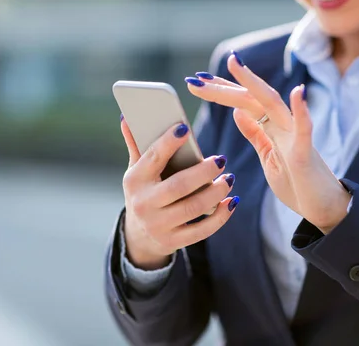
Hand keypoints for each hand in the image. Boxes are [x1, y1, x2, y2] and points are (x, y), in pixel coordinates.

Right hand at [119, 117, 238, 269]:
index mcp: (134, 180)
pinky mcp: (173, 241)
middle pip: (178, 186)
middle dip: (203, 172)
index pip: (152, 158)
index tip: (185, 128)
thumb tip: (127, 117)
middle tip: (221, 160)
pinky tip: (231, 202)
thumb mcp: (136, 170)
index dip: (168, 143)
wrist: (139, 235)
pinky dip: (221, 216)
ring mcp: (158, 225)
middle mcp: (143, 204)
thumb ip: (136, 144)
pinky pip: (202, 230)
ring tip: (229, 178)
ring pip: (193, 207)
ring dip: (216, 192)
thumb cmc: (144, 191)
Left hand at [187, 54, 350, 233]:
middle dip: (224, 86)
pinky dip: (302, 112)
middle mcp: (283, 127)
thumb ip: (255, 134)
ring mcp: (295, 138)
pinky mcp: (306, 155)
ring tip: (237, 65)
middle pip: (251, 99)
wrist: (324, 210)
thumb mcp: (268, 156)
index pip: (243, 103)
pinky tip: (298, 93)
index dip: (221, 90)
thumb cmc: (297, 183)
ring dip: (254, 84)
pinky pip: (305, 131)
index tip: (196, 81)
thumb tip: (238, 112)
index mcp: (271, 129)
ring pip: (273, 105)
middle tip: (197, 77)